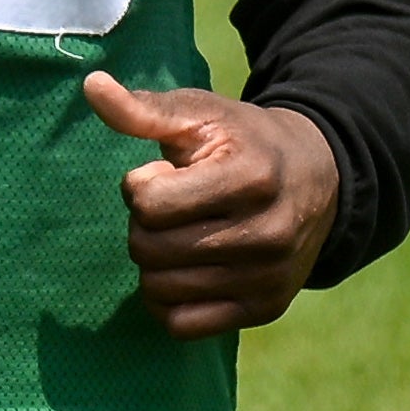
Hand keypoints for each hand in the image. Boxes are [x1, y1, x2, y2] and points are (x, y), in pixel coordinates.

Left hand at [82, 74, 340, 340]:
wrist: (318, 179)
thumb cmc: (244, 141)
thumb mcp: (202, 115)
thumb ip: (144, 109)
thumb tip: (91, 85)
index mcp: (250, 178)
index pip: (148, 204)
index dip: (142, 185)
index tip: (168, 174)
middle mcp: (266, 234)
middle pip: (148, 249)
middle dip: (145, 224)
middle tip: (176, 207)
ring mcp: (268, 278)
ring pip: (158, 289)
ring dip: (154, 261)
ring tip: (184, 233)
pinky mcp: (265, 309)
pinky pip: (181, 325)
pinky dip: (167, 300)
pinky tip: (184, 269)